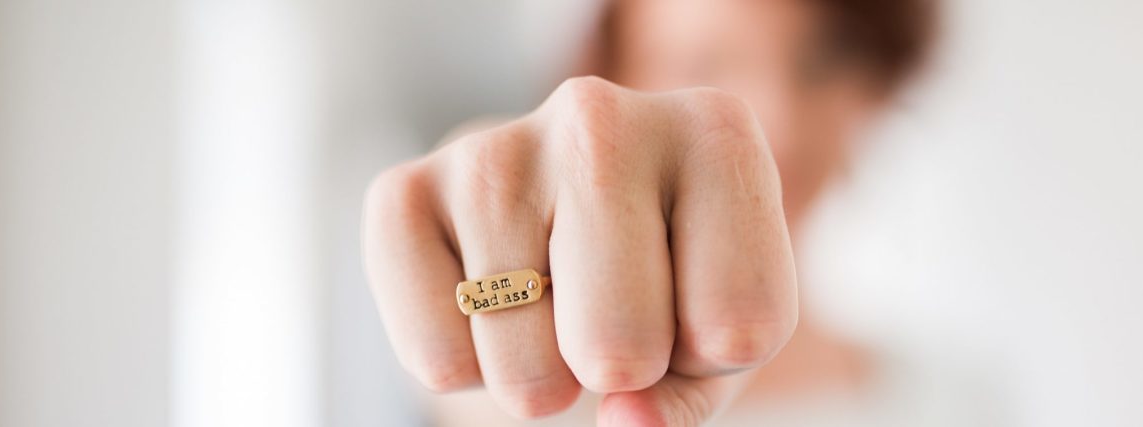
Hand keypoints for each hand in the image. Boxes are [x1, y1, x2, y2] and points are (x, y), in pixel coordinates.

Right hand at [363, 76, 797, 425]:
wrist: (551, 216)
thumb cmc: (656, 282)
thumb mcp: (711, 340)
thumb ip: (688, 398)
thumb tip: (624, 421)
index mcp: (714, 133)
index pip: (740, 323)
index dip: (713, 352)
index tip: (694, 302)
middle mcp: (601, 117)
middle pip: (623, 344)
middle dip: (618, 370)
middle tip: (609, 320)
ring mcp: (493, 149)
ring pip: (526, 369)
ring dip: (539, 378)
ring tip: (547, 307)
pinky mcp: (402, 191)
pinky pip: (439, 360)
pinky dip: (465, 369)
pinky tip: (485, 302)